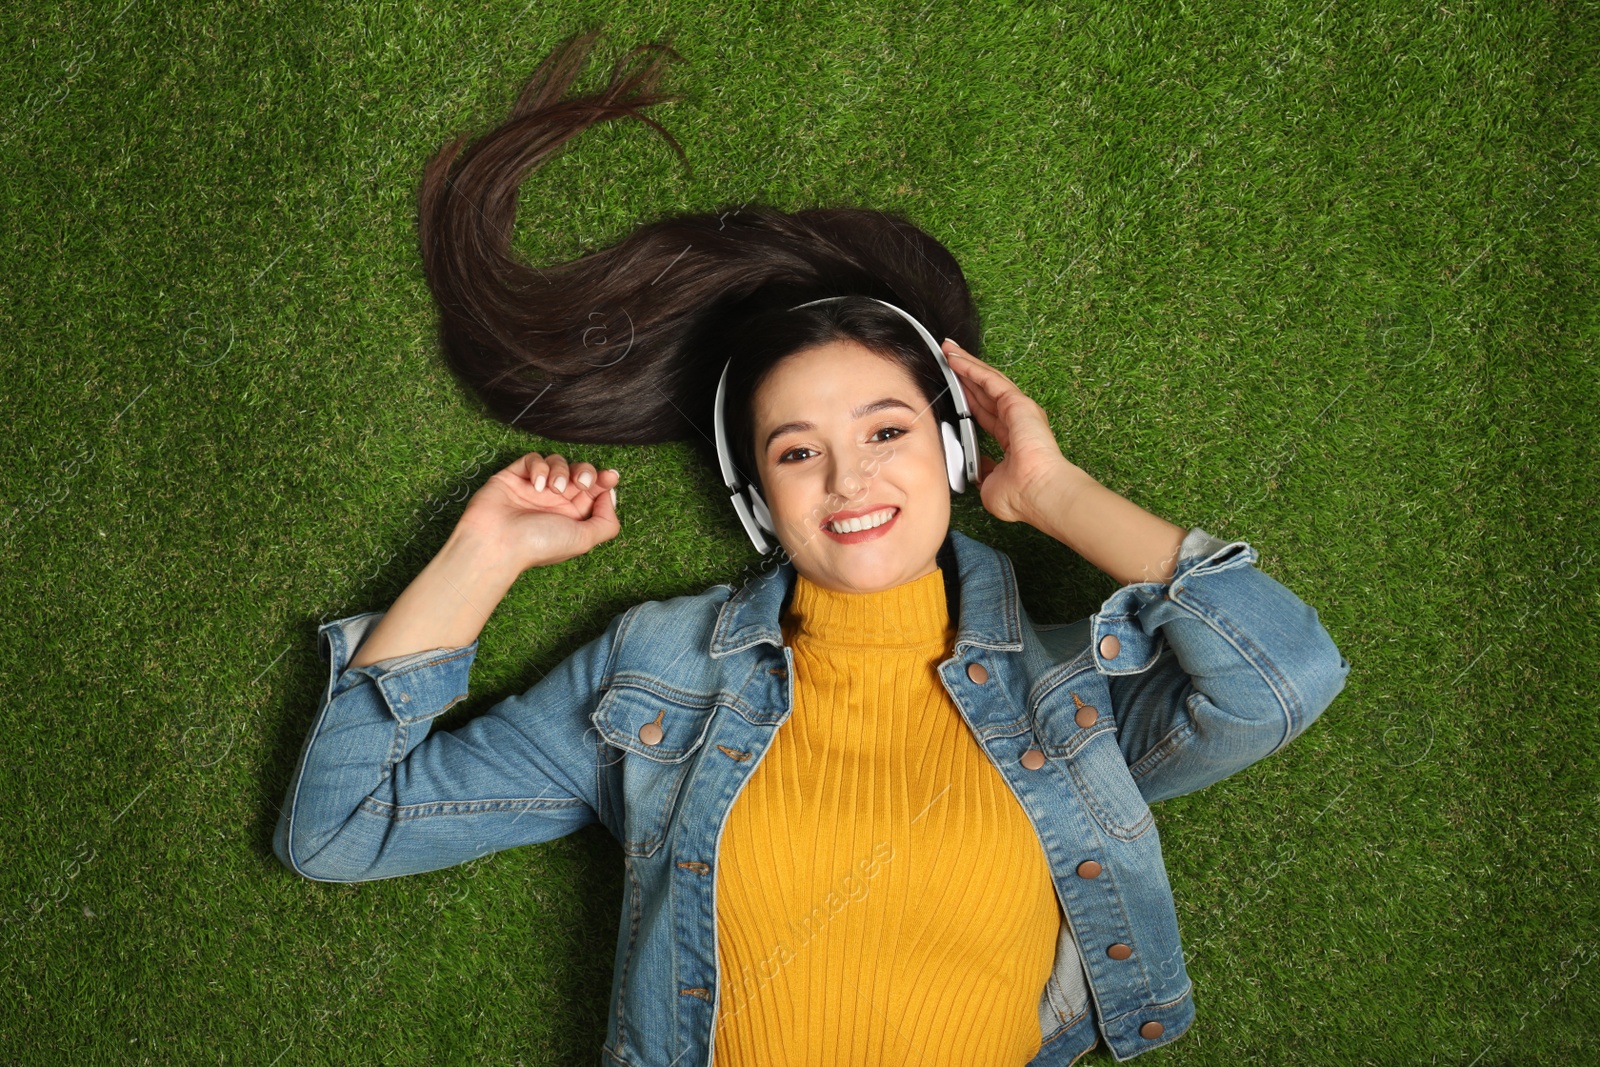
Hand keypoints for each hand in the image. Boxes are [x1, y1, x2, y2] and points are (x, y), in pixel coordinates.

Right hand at [455, 452, 620, 571]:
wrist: (497, 543)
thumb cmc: (539, 545)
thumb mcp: (584, 539)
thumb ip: (607, 521)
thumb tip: (610, 496)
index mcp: (572, 517)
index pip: (594, 491)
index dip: (604, 481)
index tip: (610, 477)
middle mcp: (555, 502)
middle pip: (579, 472)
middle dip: (586, 472)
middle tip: (581, 483)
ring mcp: (535, 488)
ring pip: (558, 462)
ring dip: (561, 471)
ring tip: (553, 489)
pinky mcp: (514, 477)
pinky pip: (533, 459)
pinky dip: (539, 467)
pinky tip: (536, 485)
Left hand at [942, 339, 1073, 524]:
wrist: (1037, 492)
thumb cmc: (1021, 496)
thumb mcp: (990, 485)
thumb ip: (983, 472)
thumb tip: (977, 470)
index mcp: (1011, 442)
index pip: (984, 414)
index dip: (968, 400)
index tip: (955, 390)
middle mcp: (1016, 422)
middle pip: (984, 392)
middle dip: (965, 375)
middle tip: (948, 358)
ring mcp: (1018, 410)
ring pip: (987, 381)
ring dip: (967, 365)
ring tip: (949, 350)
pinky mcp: (1017, 403)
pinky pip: (989, 380)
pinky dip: (971, 368)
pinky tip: (956, 358)